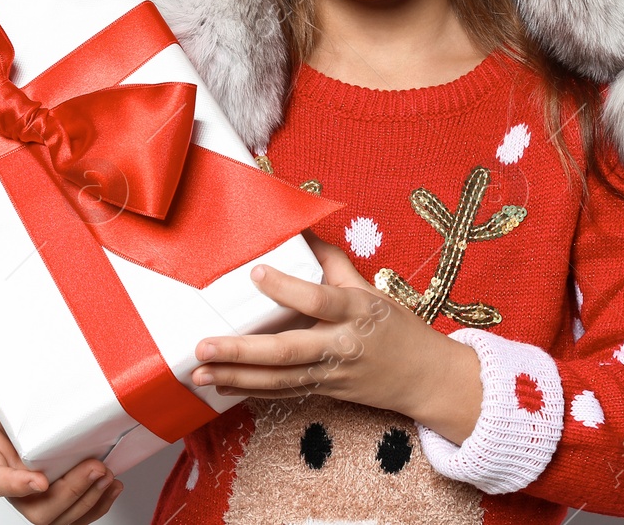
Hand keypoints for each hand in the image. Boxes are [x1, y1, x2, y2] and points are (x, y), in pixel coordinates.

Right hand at [0, 348, 122, 523]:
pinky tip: (110, 486)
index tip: (38, 480)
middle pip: (36, 509)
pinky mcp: (55, 484)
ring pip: (57, 515)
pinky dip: (94, 505)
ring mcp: (34, 486)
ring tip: (107, 475)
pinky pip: (72, 512)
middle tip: (95, 468)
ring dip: (86, 501)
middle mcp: (12, 476)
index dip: (16, 486)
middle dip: (69, 494)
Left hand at [189, 233, 482, 442]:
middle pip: (287, 350)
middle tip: (204, 345)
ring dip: (236, 376)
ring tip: (199, 372)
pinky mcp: (325, 392)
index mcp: (355, 310)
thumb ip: (333, 262)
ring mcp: (331, 373)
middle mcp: (340, 344)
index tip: (254, 272)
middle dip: (242, 350)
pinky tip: (221, 385)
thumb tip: (301, 230)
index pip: (318, 298)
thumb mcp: (371, 288)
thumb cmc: (396, 327)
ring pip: (278, 379)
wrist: (424, 377)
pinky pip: (283, 393)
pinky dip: (251, 390)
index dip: (286, 287)